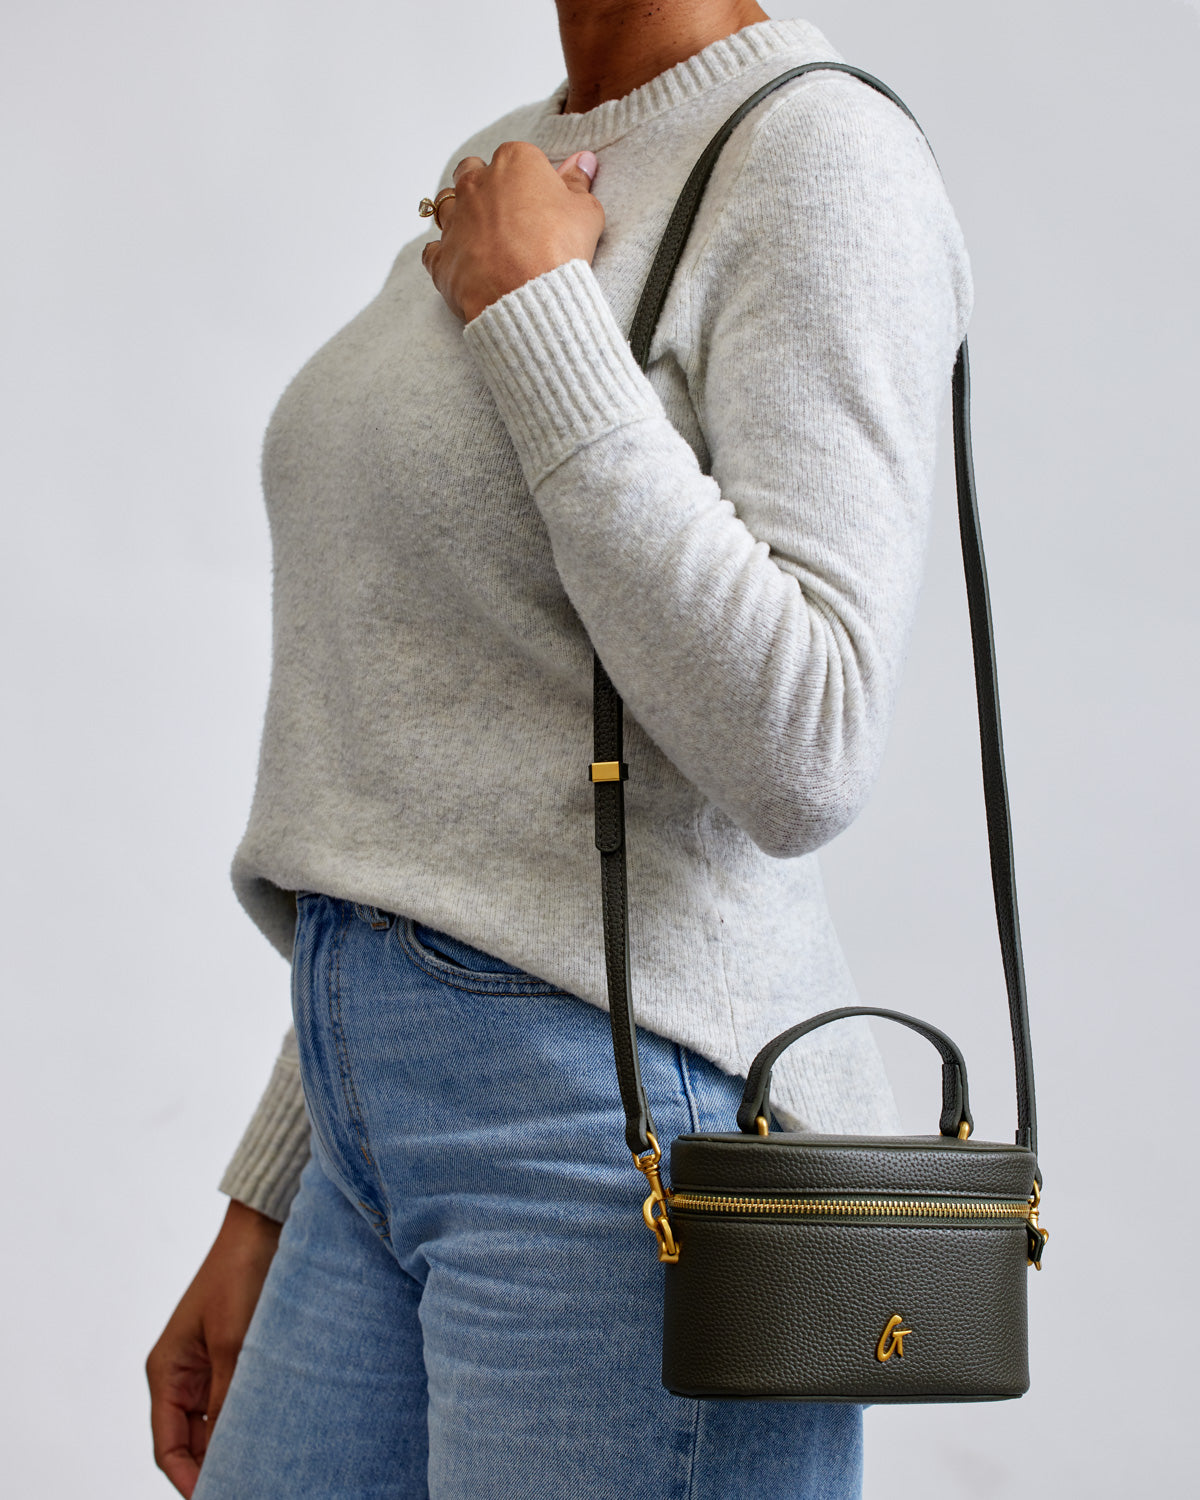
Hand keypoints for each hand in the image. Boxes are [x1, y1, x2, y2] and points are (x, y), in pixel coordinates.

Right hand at [146, 1199, 282, 1497]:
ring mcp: (209, 1366)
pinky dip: (251, 1416)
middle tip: (255, 1482)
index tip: (218, 1496)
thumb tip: (232, 1452)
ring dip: (238, 1440)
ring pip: (217, 1423)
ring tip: (269, 1463)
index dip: (189, 1480)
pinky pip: (237, 1400)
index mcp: (167, 1372)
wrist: (264, 1226)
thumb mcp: (235, 1343)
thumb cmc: (241, 1274)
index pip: (168, 1446)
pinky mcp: (235, 1355)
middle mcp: (182, 1374)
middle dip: (217, 1464)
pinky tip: (276, 1431)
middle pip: (192, 1441)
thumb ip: (228, 1399)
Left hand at [422, 145, 602, 322]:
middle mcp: (476, 184)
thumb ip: (579, 183)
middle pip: (472, 173)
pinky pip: (434, 251)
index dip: (529, 180)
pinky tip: (463, 265)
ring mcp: (454, 220)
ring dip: (460, 216)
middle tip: (508, 216)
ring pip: (446, 205)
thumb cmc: (561, 250)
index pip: (517, 158)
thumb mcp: (585, 212)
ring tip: (484, 239)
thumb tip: (583, 160)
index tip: (540, 202)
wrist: (531, 298)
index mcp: (513, 163)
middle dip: (485, 187)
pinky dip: (446, 256)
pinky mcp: (441, 257)